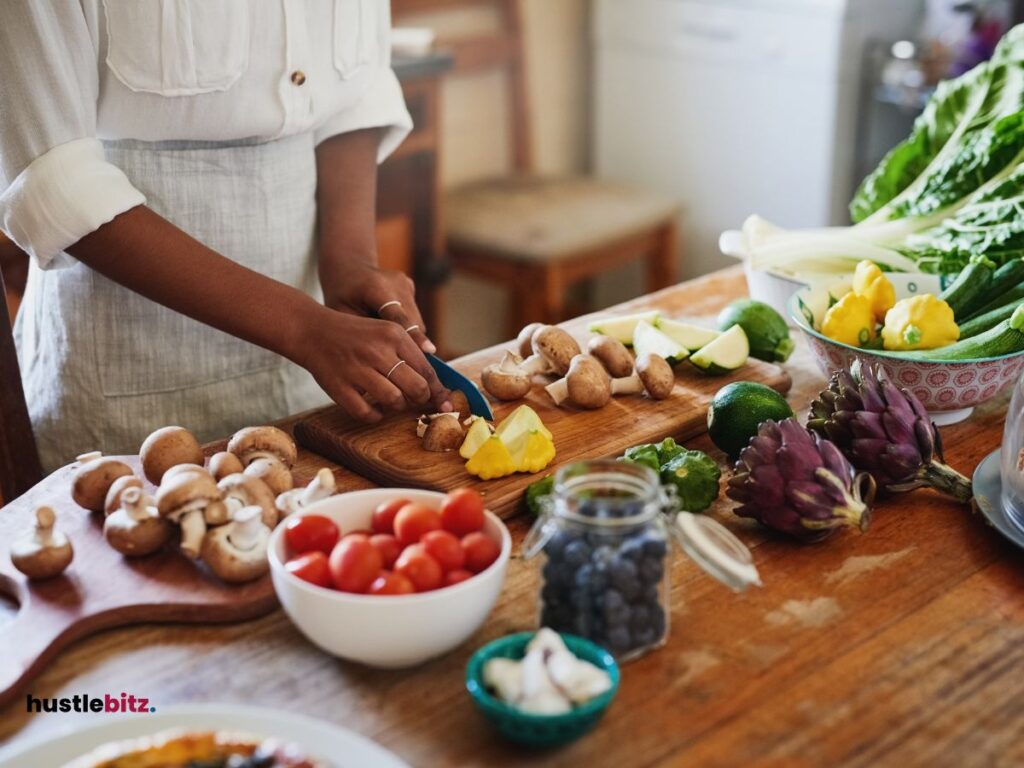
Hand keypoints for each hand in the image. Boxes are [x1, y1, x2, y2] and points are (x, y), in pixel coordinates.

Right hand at [294, 306, 450, 421]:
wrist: (313, 331)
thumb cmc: (356, 335)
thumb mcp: (385, 332)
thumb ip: (410, 352)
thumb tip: (435, 382)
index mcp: (393, 335)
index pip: (427, 370)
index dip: (439, 391)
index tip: (446, 404)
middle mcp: (377, 351)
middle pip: (416, 388)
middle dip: (420, 399)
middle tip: (414, 399)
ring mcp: (357, 370)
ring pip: (394, 401)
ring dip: (396, 406)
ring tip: (390, 399)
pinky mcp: (339, 387)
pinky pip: (367, 413)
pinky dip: (374, 416)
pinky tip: (373, 409)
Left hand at [324, 263, 436, 353]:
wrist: (347, 269)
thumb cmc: (341, 298)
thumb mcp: (344, 317)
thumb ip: (366, 336)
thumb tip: (390, 362)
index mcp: (376, 287)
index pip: (398, 316)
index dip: (414, 336)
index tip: (429, 351)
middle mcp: (396, 282)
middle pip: (413, 322)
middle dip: (412, 345)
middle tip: (409, 371)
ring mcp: (405, 282)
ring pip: (417, 321)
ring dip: (410, 338)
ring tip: (395, 351)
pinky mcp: (410, 286)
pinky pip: (414, 315)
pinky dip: (408, 327)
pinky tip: (393, 333)